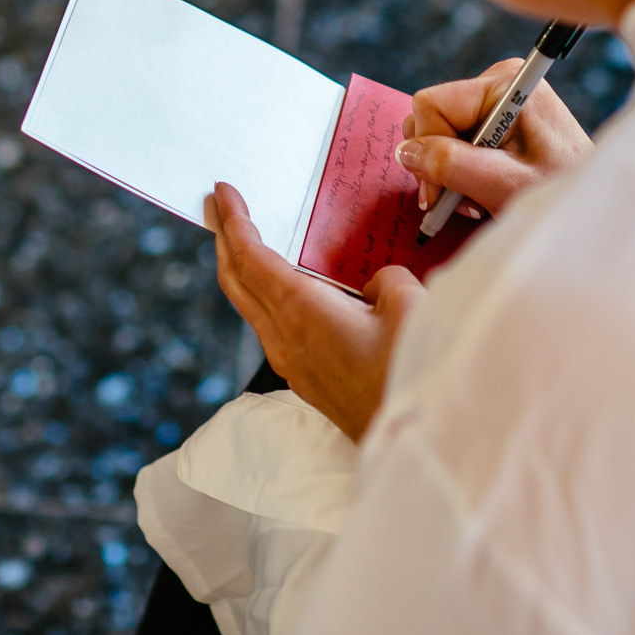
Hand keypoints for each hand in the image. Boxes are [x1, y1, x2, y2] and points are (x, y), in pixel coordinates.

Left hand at [207, 182, 420, 443]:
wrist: (417, 442)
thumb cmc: (412, 375)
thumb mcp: (410, 305)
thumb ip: (385, 278)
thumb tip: (373, 285)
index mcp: (301, 312)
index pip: (252, 258)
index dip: (233, 222)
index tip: (221, 192)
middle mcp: (285, 340)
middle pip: (238, 283)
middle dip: (225, 240)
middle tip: (217, 207)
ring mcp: (293, 365)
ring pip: (252, 307)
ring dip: (243, 270)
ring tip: (245, 240)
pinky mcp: (309, 381)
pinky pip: (273, 327)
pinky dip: (265, 295)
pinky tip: (285, 287)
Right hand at [394, 59, 593, 218]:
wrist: (591, 206)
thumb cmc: (558, 193)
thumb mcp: (502, 185)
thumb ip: (451, 165)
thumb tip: (406, 152)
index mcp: (505, 84)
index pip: (430, 105)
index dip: (426, 149)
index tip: (440, 194)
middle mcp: (498, 83)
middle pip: (431, 119)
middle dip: (439, 163)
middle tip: (462, 198)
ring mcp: (497, 101)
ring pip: (438, 134)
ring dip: (450, 172)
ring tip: (480, 197)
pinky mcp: (496, 120)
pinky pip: (455, 141)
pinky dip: (462, 172)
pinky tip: (484, 190)